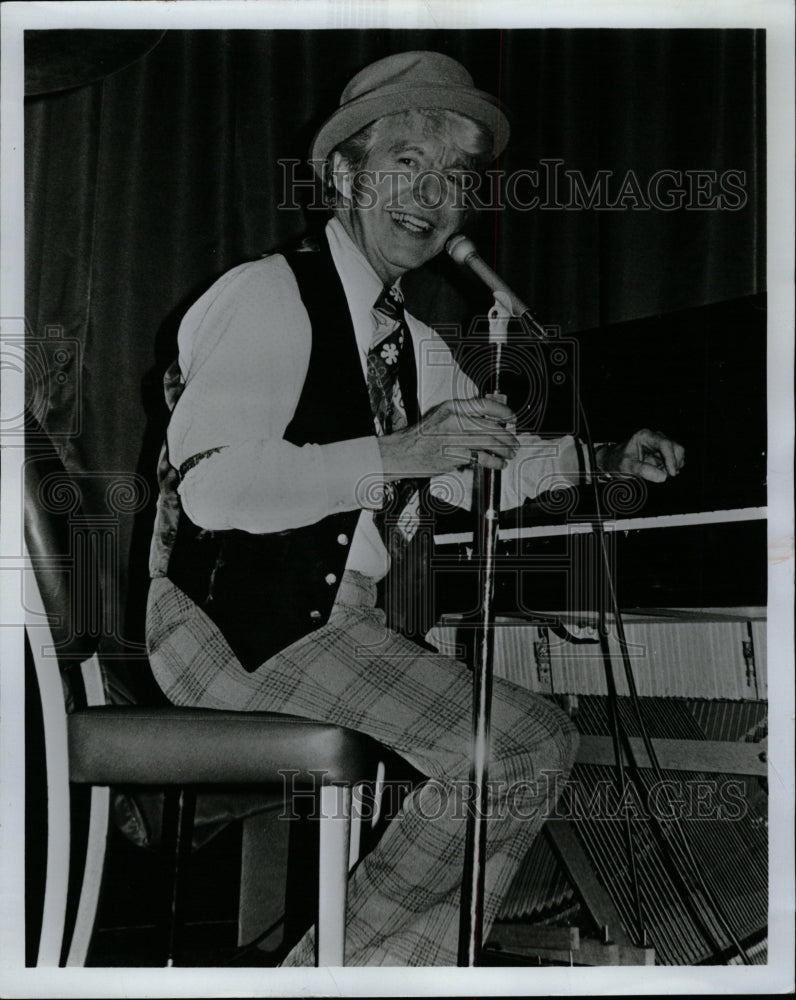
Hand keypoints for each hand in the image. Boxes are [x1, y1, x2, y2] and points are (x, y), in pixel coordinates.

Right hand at [377, 397, 518, 479]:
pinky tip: (498, 464)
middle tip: (514, 443)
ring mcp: (455, 440)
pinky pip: (480, 459)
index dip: (503, 411)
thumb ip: (464, 413)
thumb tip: (490, 420)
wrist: (404, 452)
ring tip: (510, 454)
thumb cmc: (422, 434)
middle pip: (492, 428)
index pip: (485, 405)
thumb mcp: (442, 414)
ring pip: (489, 445)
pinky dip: (493, 462)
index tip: (511, 418)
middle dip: (508, 438)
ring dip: (504, 451)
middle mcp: (455, 422)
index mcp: (453, 408)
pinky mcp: (455, 457)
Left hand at [596, 428, 684, 482]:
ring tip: (656, 472)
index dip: (671, 459)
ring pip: (678, 455)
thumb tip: (663, 477)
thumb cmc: (618, 461)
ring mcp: (661, 444)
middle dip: (674, 463)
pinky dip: (671, 468)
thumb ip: (643, 470)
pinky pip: (675, 461)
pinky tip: (659, 471)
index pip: (665, 444)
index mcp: (645, 436)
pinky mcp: (664, 452)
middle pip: (676, 448)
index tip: (672, 473)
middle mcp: (656, 437)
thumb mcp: (627, 466)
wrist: (615, 461)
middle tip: (664, 475)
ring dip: (672, 467)